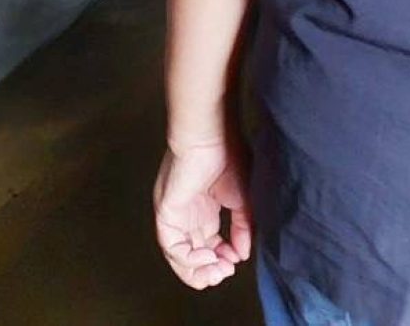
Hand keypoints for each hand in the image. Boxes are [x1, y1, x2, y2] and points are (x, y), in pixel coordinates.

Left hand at [154, 137, 251, 289]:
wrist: (211, 136)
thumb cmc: (228, 155)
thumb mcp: (242, 199)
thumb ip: (242, 228)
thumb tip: (242, 254)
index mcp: (204, 208)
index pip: (208, 243)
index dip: (221, 257)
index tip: (236, 260)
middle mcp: (187, 213)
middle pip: (192, 254)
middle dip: (209, 269)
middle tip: (225, 273)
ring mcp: (175, 214)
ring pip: (178, 255)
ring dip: (198, 270)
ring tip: (216, 272)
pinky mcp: (166, 212)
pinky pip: (171, 246)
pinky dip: (188, 259)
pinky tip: (206, 258)